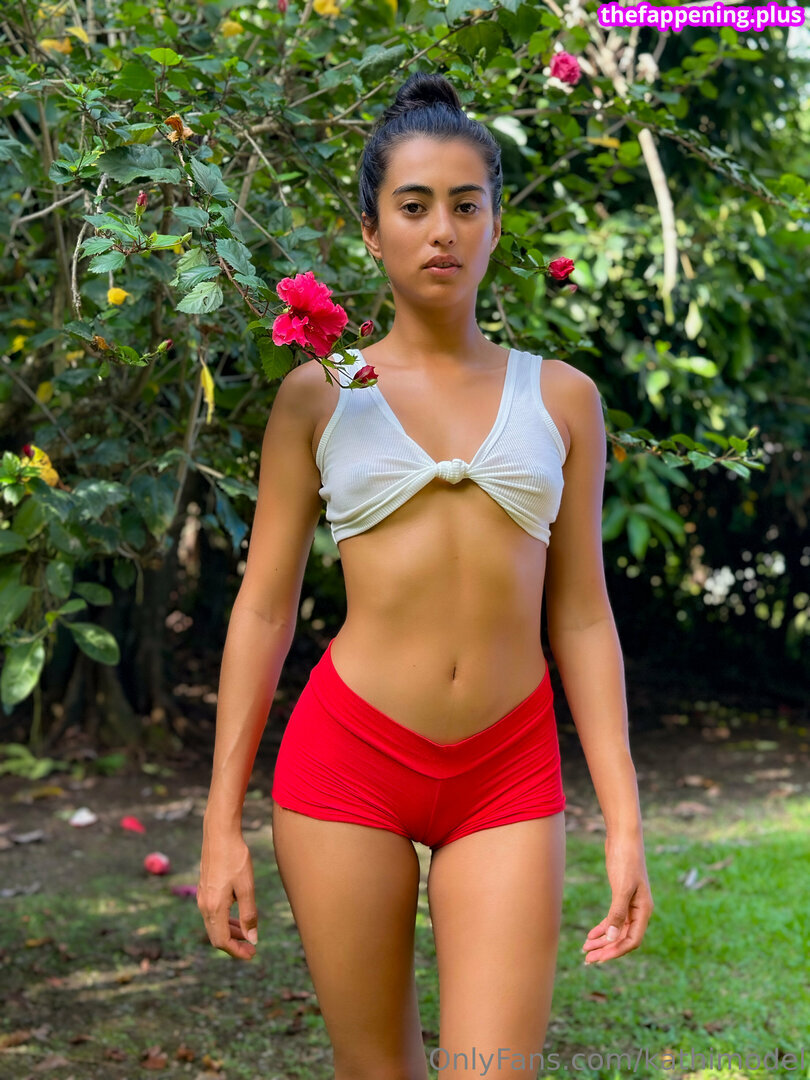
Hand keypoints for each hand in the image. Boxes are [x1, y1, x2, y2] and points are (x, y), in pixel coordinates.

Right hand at [197, 829, 257, 961]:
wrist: (219, 833)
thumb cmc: (235, 858)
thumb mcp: (246, 887)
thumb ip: (249, 915)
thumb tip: (253, 939)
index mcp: (214, 908)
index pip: (222, 941)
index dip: (237, 951)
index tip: (252, 954)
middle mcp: (204, 905)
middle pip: (216, 936)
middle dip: (234, 945)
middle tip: (252, 948)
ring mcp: (202, 897)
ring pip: (214, 924)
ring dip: (230, 932)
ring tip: (247, 934)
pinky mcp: (204, 888)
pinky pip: (213, 913)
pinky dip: (225, 920)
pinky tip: (238, 915)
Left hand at [582, 834, 653, 964]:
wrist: (624, 838)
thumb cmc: (626, 860)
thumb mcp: (621, 887)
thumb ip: (617, 913)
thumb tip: (611, 938)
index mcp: (644, 911)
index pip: (632, 940)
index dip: (615, 951)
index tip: (599, 958)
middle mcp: (639, 911)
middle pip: (622, 938)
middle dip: (606, 950)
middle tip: (588, 960)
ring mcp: (630, 904)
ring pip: (616, 930)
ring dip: (602, 941)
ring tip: (585, 950)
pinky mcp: (621, 897)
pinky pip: (612, 919)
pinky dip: (602, 928)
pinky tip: (590, 935)